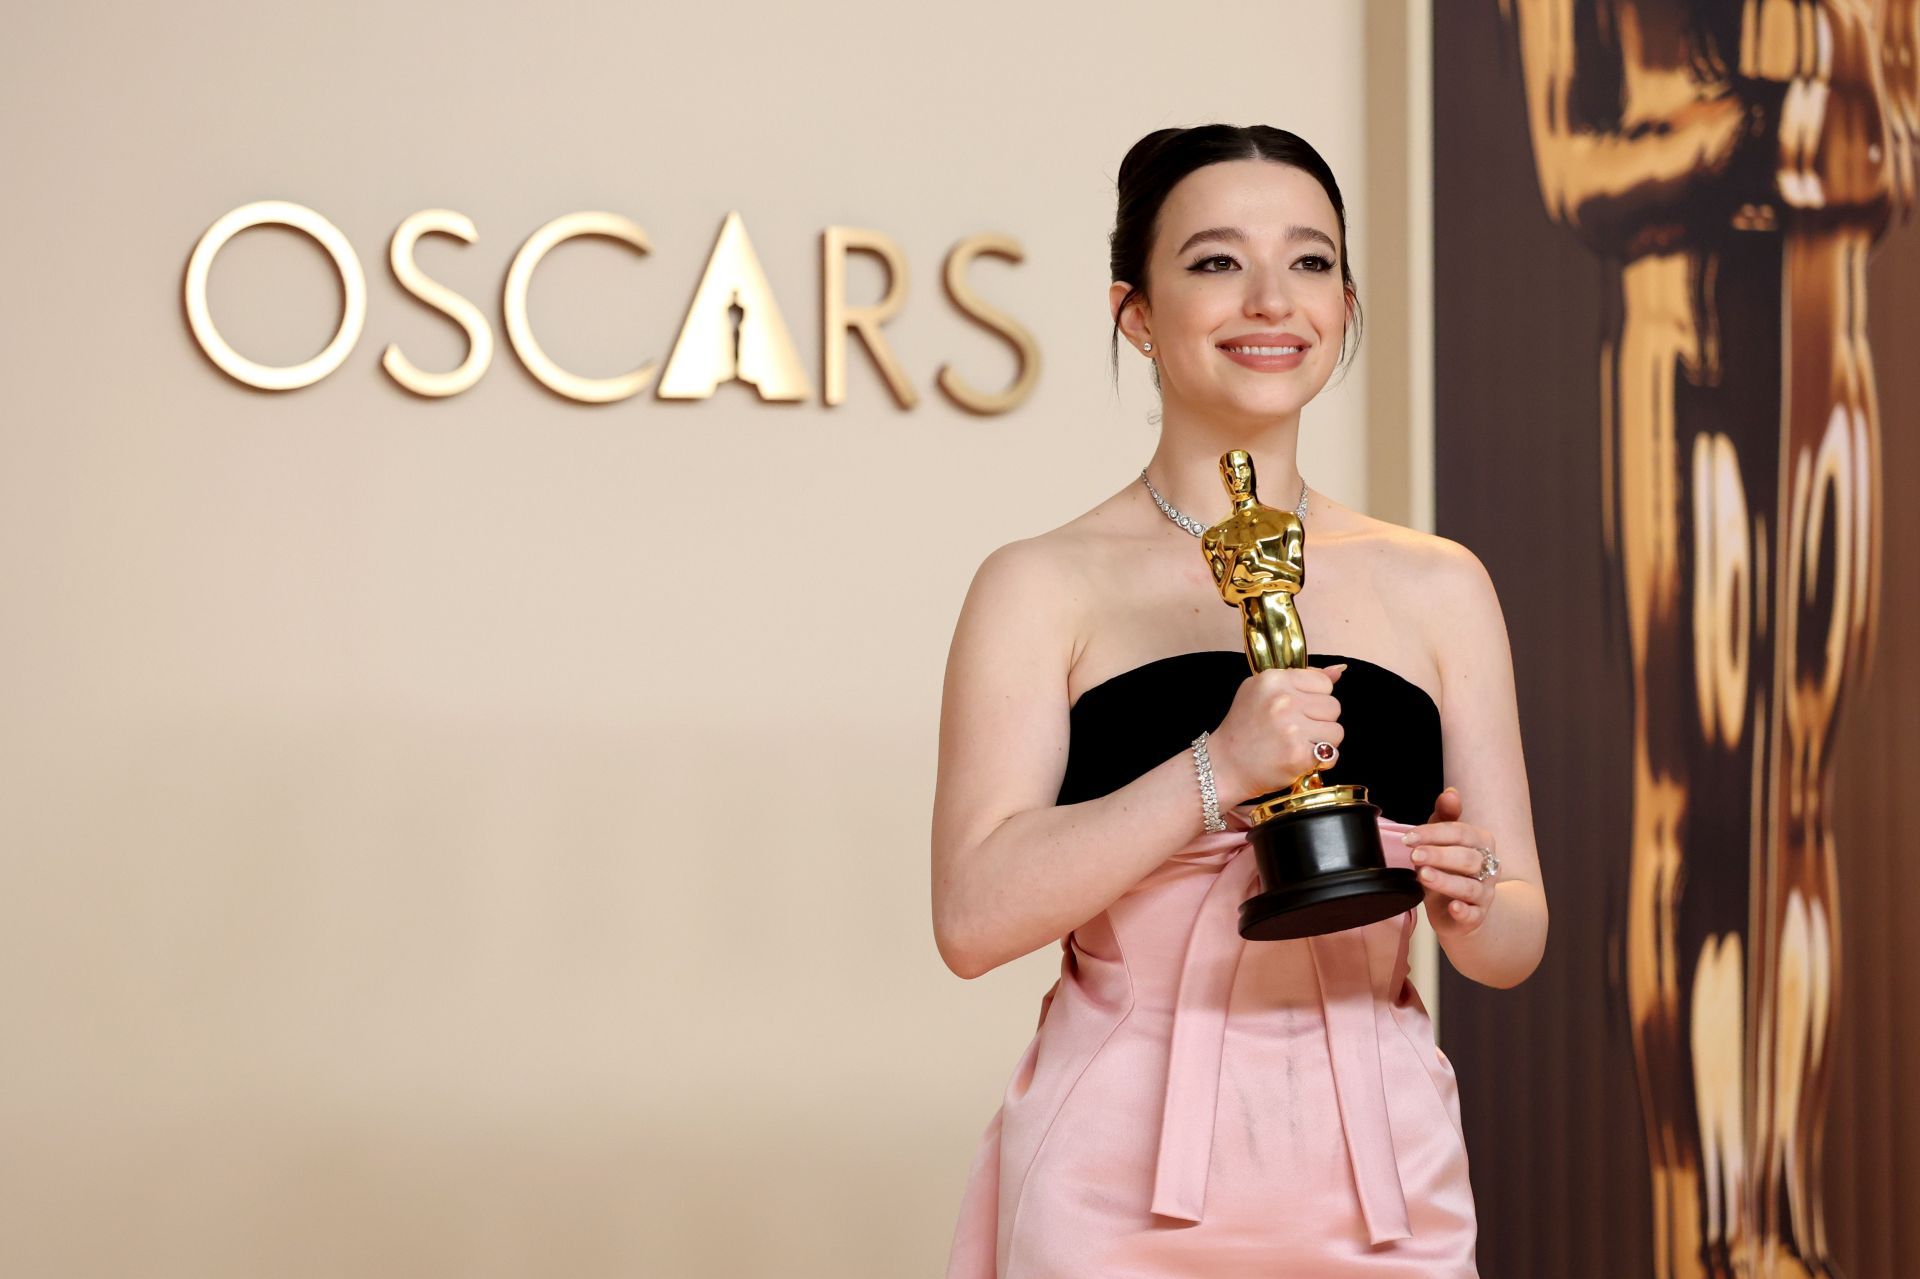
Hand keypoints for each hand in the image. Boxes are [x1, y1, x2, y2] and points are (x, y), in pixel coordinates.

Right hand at [1206, 664, 1346, 805]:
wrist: (1224, 766)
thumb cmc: (1243, 729)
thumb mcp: (1260, 691)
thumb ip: (1300, 678)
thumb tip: (1338, 671)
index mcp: (1273, 679)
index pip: (1323, 683)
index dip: (1314, 698)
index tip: (1296, 710)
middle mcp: (1282, 700)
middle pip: (1333, 706)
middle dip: (1319, 720)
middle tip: (1295, 730)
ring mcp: (1291, 728)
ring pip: (1336, 730)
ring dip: (1322, 741)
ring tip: (1297, 744)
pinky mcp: (1298, 754)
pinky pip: (1331, 754)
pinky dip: (1320, 760)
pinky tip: (1300, 758)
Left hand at [1401, 786, 1498, 936]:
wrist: (1459, 908)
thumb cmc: (1449, 868)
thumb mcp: (1444, 841)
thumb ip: (1445, 817)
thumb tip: (1450, 793)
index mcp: (1481, 843)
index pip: (1461, 833)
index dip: (1434, 834)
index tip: (1408, 837)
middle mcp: (1488, 867)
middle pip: (1467, 859)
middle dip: (1439, 855)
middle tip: (1414, 855)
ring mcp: (1485, 893)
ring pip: (1470, 887)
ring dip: (1446, 880)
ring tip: (1423, 875)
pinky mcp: (1476, 917)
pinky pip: (1474, 915)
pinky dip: (1463, 911)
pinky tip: (1452, 907)